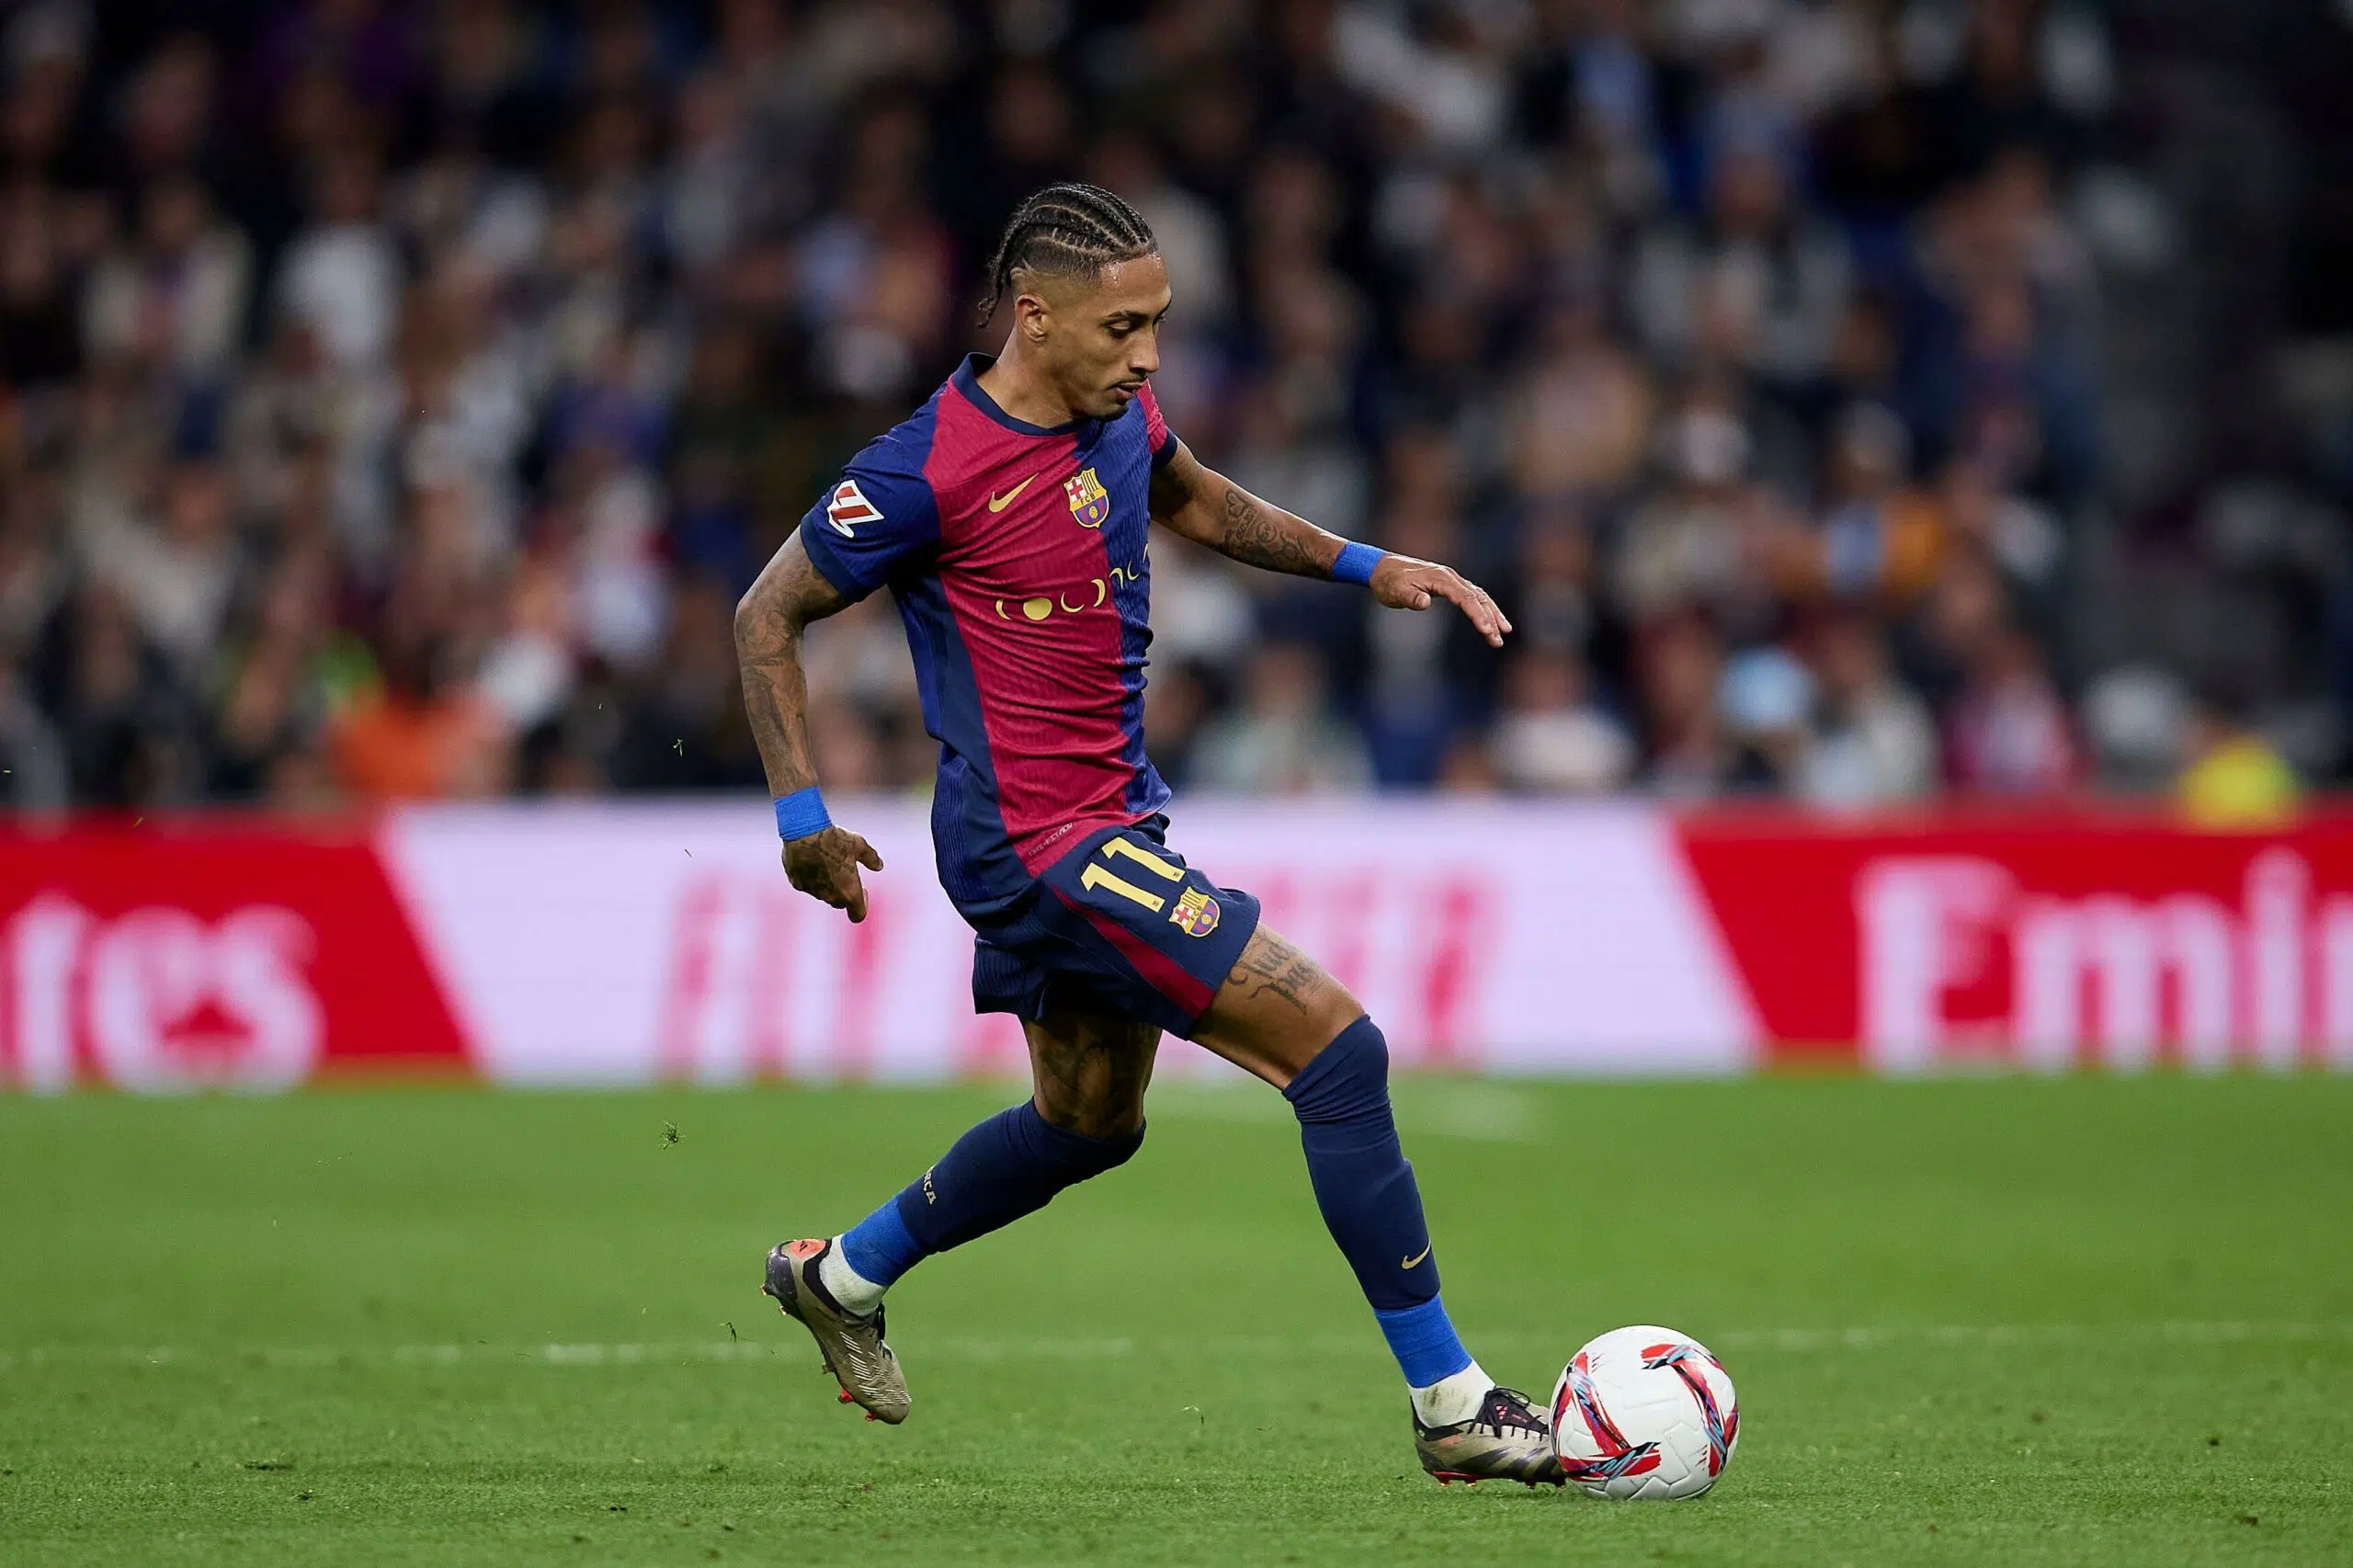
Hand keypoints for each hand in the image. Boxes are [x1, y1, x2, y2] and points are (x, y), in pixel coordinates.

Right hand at [782, 825, 884, 921]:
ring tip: (828, 861)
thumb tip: (879, 866)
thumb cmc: (835, 839)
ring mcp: (813, 891)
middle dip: (845, 892)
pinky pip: (808, 885)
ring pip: (823, 894)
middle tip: (846, 873)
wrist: (805, 832)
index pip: (858, 915)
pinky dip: (812, 878)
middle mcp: (831, 896)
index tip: (863, 890)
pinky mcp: (798, 884)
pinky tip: (812, 861)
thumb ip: (871, 858)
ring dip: (828, 885)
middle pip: (840, 903)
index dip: (863, 905)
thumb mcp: (859, 845)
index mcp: (849, 892)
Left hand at [1369, 554, 1512, 647]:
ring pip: (1479, 597)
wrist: (1382, 569)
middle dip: (1490, 619)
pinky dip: (1484, 608)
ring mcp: (1452, 580)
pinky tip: (1491, 620)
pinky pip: (1472, 596)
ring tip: (1504, 633)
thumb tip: (1424, 602)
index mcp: (1441, 578)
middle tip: (1498, 641)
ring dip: (1492, 614)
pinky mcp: (1449, 586)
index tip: (1485, 630)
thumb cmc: (1389, 582)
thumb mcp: (1396, 592)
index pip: (1466, 598)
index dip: (1477, 615)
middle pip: (1478, 598)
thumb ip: (1411, 597)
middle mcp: (1451, 577)